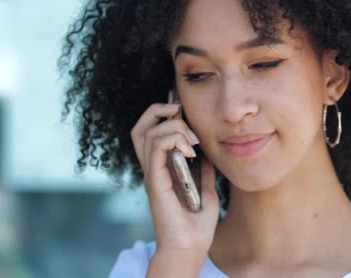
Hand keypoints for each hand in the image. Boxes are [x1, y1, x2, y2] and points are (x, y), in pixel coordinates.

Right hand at [130, 95, 219, 253]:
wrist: (191, 247)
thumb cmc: (197, 224)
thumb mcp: (207, 189)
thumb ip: (205, 170)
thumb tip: (210, 152)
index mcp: (162, 168)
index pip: (151, 131)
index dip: (162, 112)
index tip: (182, 104)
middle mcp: (152, 168)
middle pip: (140, 127)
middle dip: (158, 109)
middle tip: (181, 111)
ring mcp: (152, 174)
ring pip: (147, 132)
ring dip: (173, 126)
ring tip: (193, 141)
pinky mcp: (155, 181)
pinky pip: (155, 147)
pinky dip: (173, 140)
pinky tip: (190, 150)